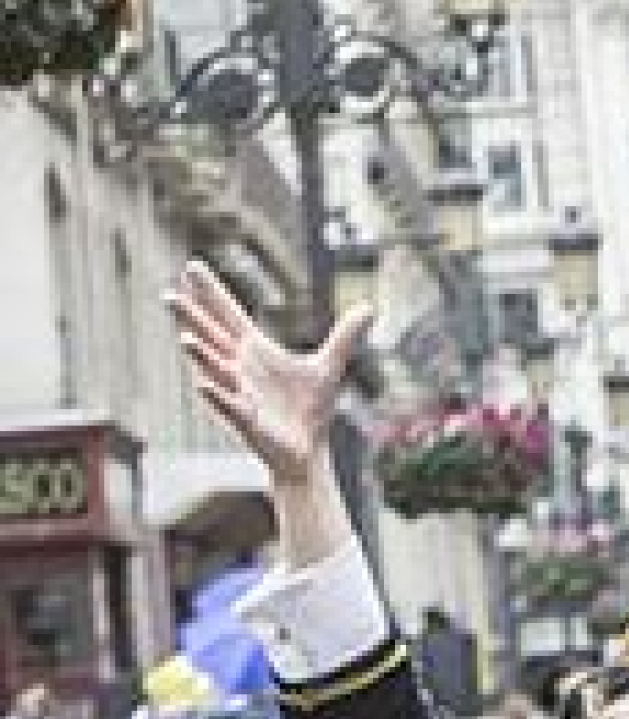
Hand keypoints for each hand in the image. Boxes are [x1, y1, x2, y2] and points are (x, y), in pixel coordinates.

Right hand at [171, 265, 365, 487]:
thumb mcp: (329, 366)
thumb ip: (345, 336)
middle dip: (191, 319)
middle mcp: (239, 370)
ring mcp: (239, 394)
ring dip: (201, 356)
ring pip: (215, 371)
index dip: (211, 293)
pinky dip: (218, 396)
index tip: (191, 266)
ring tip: (186, 337)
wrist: (307, 452)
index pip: (228, 316)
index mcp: (253, 353)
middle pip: (211, 338)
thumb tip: (369, 306)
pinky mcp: (247, 421)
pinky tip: (204, 384)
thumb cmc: (308, 410)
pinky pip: (230, 406)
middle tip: (168, 296)